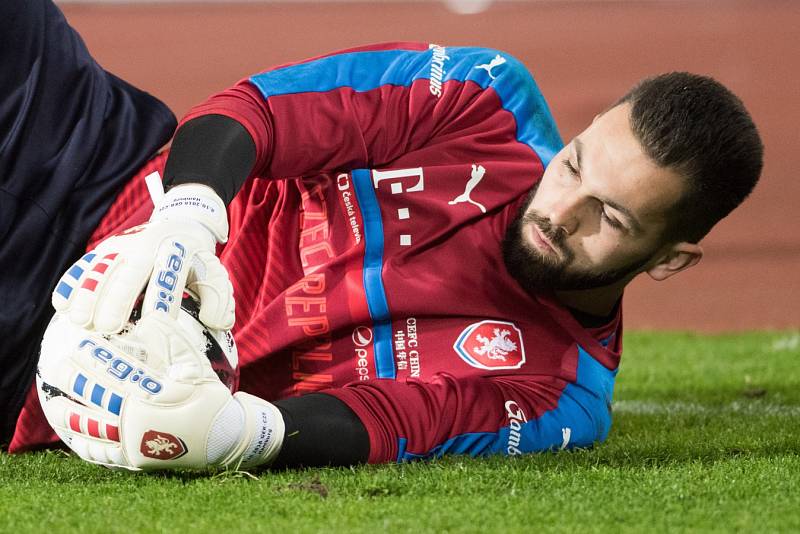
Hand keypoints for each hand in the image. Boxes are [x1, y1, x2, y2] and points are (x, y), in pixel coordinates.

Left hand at [36, 312, 283, 470]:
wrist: (222, 437)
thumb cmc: (207, 394)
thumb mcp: (195, 363)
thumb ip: (170, 341)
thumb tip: (149, 318)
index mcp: (157, 393)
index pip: (116, 372)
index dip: (94, 358)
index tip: (77, 344)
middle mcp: (141, 418)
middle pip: (96, 397)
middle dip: (73, 381)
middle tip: (55, 366)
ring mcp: (135, 442)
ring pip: (91, 429)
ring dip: (68, 414)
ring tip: (54, 403)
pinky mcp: (134, 460)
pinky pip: (100, 453)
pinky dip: (82, 441)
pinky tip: (71, 432)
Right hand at [52, 174, 234, 333]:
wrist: (180, 223)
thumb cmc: (195, 260)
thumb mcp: (214, 272)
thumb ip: (219, 297)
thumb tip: (215, 322)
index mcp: (176, 251)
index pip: (167, 279)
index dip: (158, 303)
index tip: (151, 330)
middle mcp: (146, 245)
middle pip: (129, 272)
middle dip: (116, 299)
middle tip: (105, 328)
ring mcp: (121, 245)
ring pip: (101, 268)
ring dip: (88, 294)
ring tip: (79, 321)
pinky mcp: (103, 249)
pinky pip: (84, 264)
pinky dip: (72, 282)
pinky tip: (62, 305)